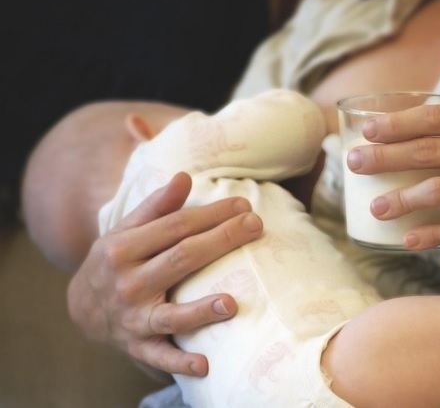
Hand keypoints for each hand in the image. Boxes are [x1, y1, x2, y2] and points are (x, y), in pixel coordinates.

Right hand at [67, 172, 263, 377]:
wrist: (82, 309)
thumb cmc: (116, 261)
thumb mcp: (125, 231)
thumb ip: (156, 206)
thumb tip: (184, 177)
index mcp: (123, 249)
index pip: (176, 226)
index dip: (211, 214)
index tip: (244, 205)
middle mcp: (128, 283)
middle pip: (182, 258)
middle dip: (221, 240)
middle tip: (256, 226)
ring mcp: (133, 317)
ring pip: (171, 314)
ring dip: (202, 310)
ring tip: (232, 303)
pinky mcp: (139, 346)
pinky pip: (161, 356)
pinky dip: (181, 362)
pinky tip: (206, 364)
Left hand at [345, 103, 439, 250]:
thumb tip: (404, 129)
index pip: (437, 117)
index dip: (398, 123)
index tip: (367, 130)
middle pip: (431, 151)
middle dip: (386, 157)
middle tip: (354, 164)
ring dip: (401, 200)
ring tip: (374, 207)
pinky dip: (430, 234)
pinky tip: (407, 239)